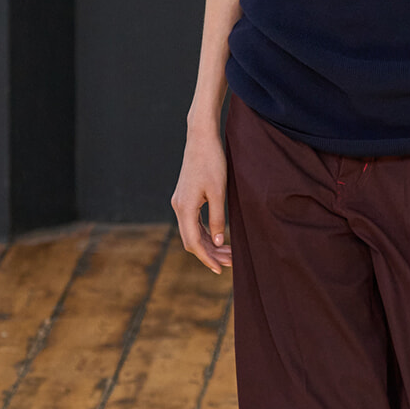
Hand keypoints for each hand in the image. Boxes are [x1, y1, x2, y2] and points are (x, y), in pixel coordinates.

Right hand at [171, 116, 231, 273]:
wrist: (201, 138)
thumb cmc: (212, 162)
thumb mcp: (219, 192)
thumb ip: (218, 218)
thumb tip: (217, 241)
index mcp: (185, 208)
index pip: (193, 243)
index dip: (207, 258)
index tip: (220, 270)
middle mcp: (178, 207)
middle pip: (191, 240)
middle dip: (210, 254)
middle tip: (231, 263)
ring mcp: (180, 202)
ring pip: (192, 232)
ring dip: (208, 244)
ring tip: (228, 253)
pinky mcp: (185, 197)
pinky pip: (193, 222)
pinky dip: (205, 233)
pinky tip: (218, 238)